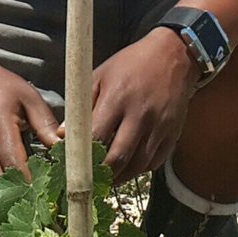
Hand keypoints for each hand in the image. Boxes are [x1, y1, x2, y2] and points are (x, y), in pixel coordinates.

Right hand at [0, 58, 61, 194]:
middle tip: (43, 203)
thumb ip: (45, 123)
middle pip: (0, 186)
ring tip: (30, 199)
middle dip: (22, 196)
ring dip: (9, 197)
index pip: (16, 169)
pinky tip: (14, 189)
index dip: (33, 185)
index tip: (50, 194)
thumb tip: (62, 147)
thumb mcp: (27, 96)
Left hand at [86, 28, 199, 184]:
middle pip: (118, 157)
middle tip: (89, 181)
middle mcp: (140, 115)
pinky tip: (128, 168)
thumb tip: (64, 134)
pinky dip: (139, 170)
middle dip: (101, 174)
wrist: (173, 55)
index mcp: (117, 98)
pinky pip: (155, 162)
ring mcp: (160, 127)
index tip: (71, 165)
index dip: (82, 156)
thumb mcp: (100, 74)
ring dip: (120, 177)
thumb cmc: (131, 63)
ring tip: (106, 179)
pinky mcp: (173, 134)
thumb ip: (82, 105)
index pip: (97, 136)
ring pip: (138, 165)